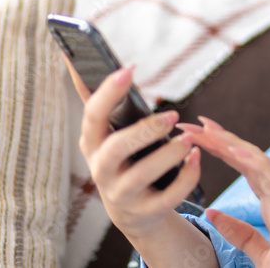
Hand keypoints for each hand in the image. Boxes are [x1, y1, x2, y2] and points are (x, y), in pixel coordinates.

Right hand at [74, 64, 202, 236]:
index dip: (108, 92)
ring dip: (170, 153)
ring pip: (143, 174)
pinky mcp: (146, 211)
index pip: (92, 115)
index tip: (130, 68)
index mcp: (93, 143)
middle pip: (116, 149)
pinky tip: (196, 156)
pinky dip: (187, 176)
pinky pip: (169, 196)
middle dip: (145, 130)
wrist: (132, 210)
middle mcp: (101, 169)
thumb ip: (98, 98)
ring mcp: (122, 194)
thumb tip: (73, 57)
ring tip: (189, 139)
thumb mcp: (107, 132)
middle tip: (173, 114)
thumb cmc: (122, 158)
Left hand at [174, 116, 269, 267]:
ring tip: (207, 129)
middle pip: (246, 159)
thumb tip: (212, 214)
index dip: (222, 151)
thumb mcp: (258, 253)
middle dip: (220, 140)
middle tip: (193, 125)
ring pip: (256, 161)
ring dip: (230, 143)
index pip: (243, 168)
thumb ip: (239, 233)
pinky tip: (230, 148)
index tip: (198, 137)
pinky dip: (251, 160)